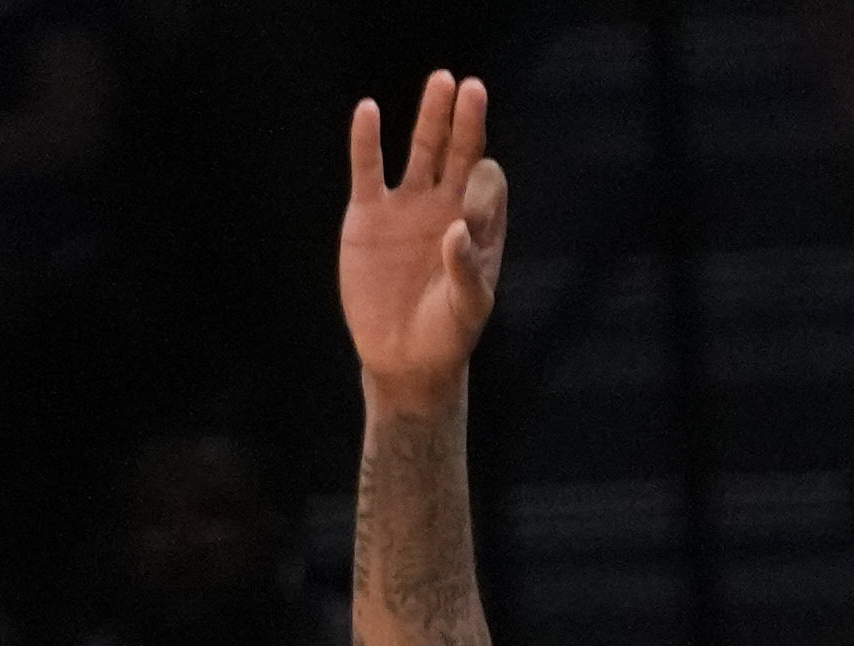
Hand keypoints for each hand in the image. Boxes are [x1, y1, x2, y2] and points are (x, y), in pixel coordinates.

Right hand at [340, 73, 507, 414]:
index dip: (480, 189)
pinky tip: (367, 111)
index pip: (487, 184)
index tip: (466, 216)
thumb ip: (466, 270)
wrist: (403, 357)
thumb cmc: (448, 333)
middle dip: (467, 121)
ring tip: (441, 81)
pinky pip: (367, 169)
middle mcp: (445, 203)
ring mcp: (407, 205)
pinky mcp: (368, 215)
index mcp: (479, 221)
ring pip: (422, 149)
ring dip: (431, 117)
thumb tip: (455, 227)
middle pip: (460, 150)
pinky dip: (366, 141)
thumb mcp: (467, 310)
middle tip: (472, 89)